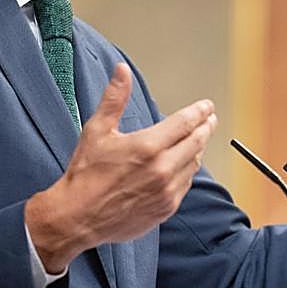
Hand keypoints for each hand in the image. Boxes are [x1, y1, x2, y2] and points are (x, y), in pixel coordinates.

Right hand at [25, 63, 216, 271]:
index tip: (207, 106)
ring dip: (198, 150)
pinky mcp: (166, 208)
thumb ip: (114, 98)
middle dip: (206, 127)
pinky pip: (185, 185)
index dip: (199, 112)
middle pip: (197, 142)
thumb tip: (122, 71)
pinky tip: (183, 166)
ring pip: (194, 164)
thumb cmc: (85, 174)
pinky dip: (187, 172)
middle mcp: (162, 169)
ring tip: (197, 140)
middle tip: (209, 120)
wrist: (77, 216)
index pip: (186, 123)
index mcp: (148, 146)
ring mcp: (166, 191)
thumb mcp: (97, 130)